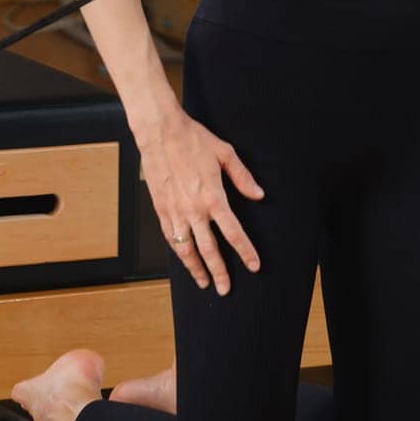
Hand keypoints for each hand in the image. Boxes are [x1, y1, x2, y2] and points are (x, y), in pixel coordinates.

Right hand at [138, 108, 264, 294]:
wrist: (160, 132)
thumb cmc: (193, 139)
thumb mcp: (225, 154)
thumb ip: (243, 177)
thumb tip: (259, 195)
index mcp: (214, 197)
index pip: (233, 233)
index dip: (245, 251)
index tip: (253, 266)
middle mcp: (194, 210)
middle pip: (209, 250)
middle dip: (219, 272)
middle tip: (225, 288)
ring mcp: (175, 211)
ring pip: (186, 249)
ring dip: (196, 269)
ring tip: (203, 282)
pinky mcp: (161, 208)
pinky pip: (170, 237)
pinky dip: (178, 252)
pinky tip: (183, 258)